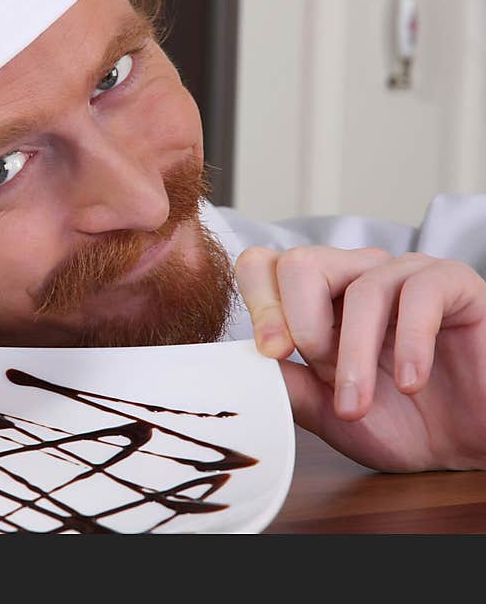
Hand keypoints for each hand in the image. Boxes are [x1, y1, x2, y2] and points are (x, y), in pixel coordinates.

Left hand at [235, 246, 485, 471]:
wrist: (470, 446)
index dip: (259, 303)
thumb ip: (289, 385)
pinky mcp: (453, 283)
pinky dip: (411, 344)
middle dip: (301, 324)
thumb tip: (245, 363)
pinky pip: (421, 293)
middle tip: (320, 370)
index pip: (264, 264)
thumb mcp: (328, 413)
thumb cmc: (401, 423)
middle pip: (299, 262)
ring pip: (359, 287)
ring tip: (358, 405)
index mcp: (315, 300)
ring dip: (354, 355)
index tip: (272, 354)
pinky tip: (412, 383)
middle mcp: (353, 277)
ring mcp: (402, 275)